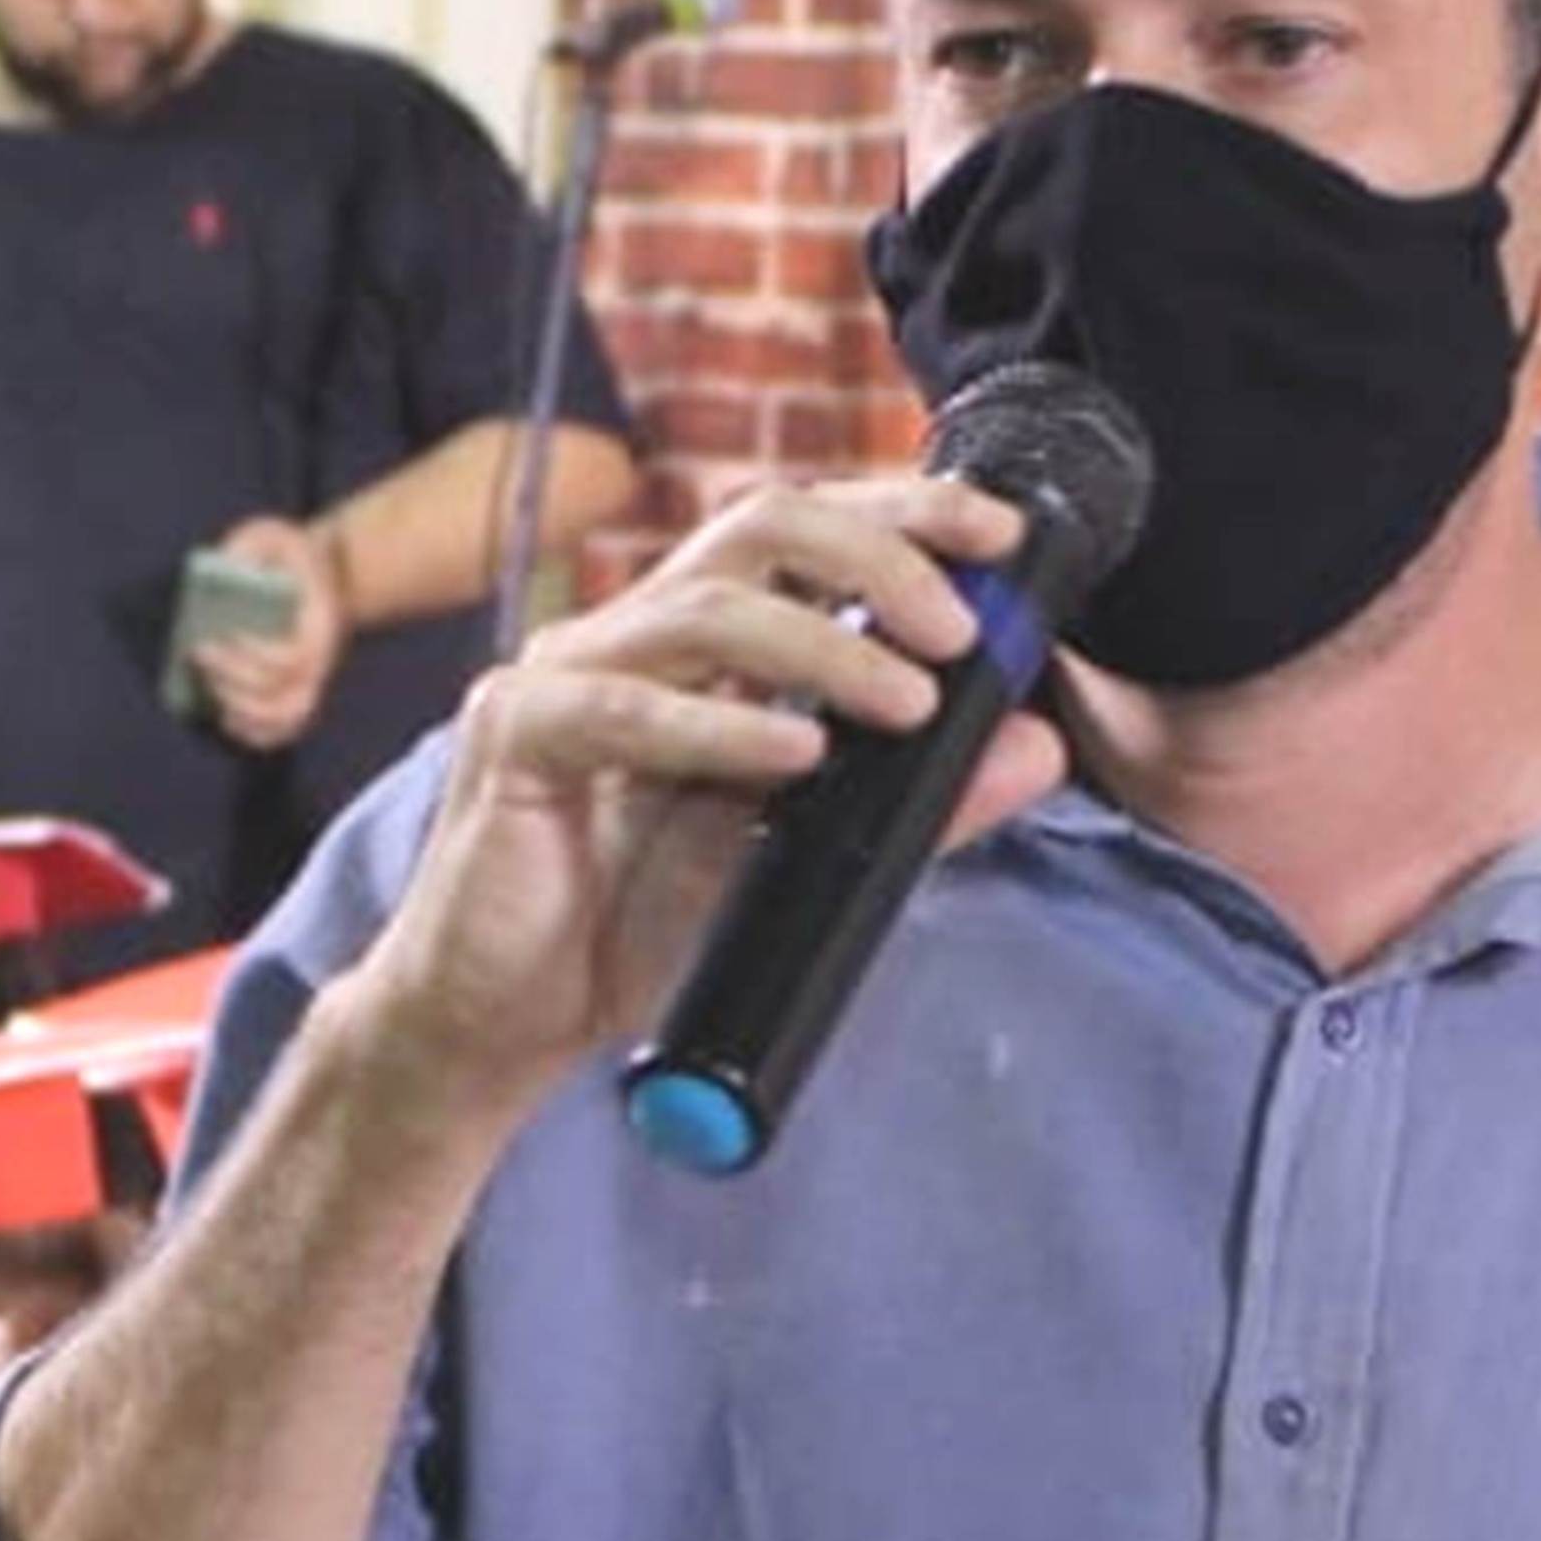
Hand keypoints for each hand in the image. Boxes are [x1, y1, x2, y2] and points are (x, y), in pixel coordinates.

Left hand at [192, 514, 354, 751]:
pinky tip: (226, 717)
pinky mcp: (296, 694)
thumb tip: (223, 570)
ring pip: (285, 719)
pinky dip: (255, 733)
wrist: (318, 574)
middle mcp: (321, 663)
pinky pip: (282, 730)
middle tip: (197, 652)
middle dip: (234, 679)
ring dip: (245, 713)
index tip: (221, 634)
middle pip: (284, 695)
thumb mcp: (273, 535)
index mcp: (319, 627)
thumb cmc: (287, 556)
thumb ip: (250, 545)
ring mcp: (310, 682)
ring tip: (209, 692)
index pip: (292, 660)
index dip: (254, 656)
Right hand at [346, 472, 1042, 1112]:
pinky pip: (628, 711)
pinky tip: (796, 755)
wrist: (499, 1027)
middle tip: (962, 626)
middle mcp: (630, 637)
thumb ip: (915, 807)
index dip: (902, 513)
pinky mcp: (517, 738)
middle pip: (759, 527)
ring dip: (825, 648)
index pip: (803, 535)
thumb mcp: (799, 863)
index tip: (998, 533)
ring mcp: (566, 676)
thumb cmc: (630, 931)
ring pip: (708, 611)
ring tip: (910, 704)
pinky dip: (723, 728)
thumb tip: (1041, 748)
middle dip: (878, 555)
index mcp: (695, 646)